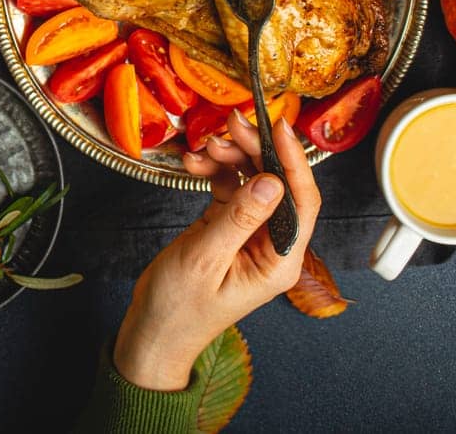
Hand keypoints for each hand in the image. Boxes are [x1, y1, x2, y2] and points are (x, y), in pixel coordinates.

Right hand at [113, 112, 319, 390]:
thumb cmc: (179, 307)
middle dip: (255, 150)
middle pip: (277, 184)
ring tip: (204, 147)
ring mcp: (251, 235)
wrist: (153, 331)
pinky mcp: (228, 228)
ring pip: (253, 181)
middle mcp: (272, 245)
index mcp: (280, 260)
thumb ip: (239, 217)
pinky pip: (230, 188)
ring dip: (230, 158)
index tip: (279, 127)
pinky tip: (195, 163)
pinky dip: (214, 171)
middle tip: (230, 124)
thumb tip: (272, 180)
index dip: (294, 160)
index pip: (301, 201)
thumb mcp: (206, 259)